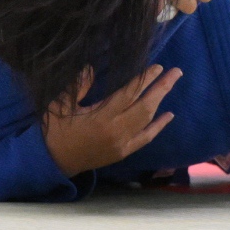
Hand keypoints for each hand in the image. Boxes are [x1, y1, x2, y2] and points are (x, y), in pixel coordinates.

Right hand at [43, 65, 180, 175]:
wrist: (53, 162)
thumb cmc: (55, 130)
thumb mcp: (60, 105)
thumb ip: (77, 86)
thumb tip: (91, 67)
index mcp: (101, 117)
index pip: (129, 94)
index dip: (144, 79)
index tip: (157, 66)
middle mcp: (116, 131)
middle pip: (145, 106)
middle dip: (161, 88)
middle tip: (176, 72)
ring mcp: (121, 144)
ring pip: (147, 121)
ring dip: (161, 102)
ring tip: (171, 84)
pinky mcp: (122, 152)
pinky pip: (145, 138)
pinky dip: (158, 127)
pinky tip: (168, 115)